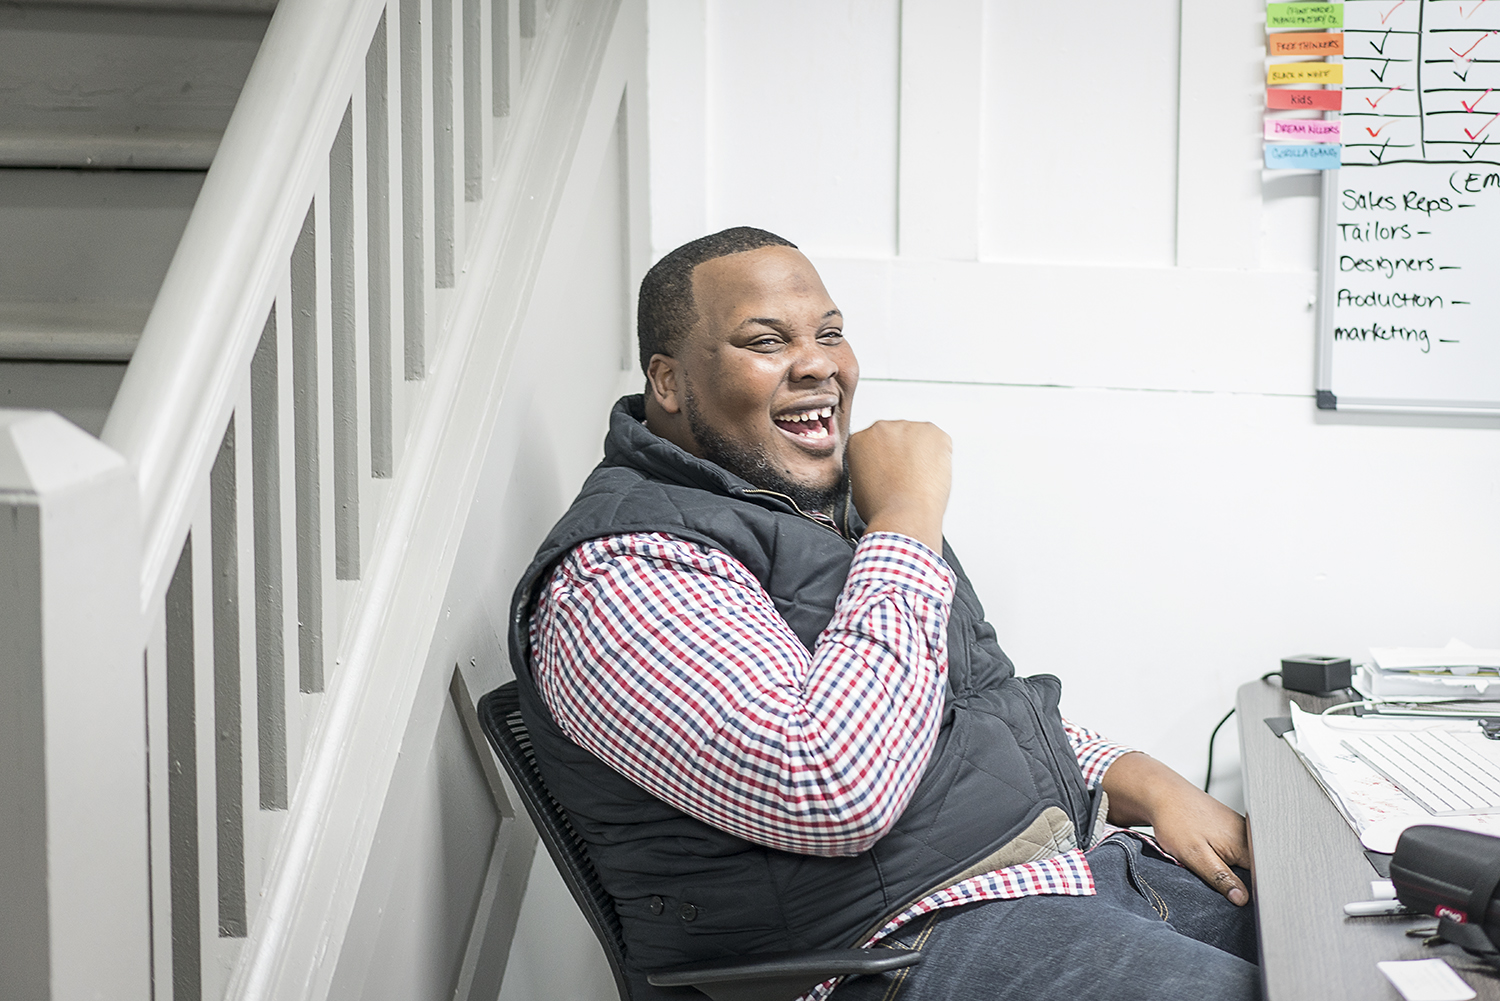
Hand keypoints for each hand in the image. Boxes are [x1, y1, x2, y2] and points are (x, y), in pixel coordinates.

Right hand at [847, 421, 951, 551]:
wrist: (904, 516)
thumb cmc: (883, 508)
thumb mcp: (858, 488)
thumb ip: (867, 469)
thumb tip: (879, 470)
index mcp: (860, 440)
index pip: (873, 442)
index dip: (884, 459)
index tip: (889, 470)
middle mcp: (881, 428)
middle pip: (895, 436)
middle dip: (902, 453)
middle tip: (906, 477)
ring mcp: (908, 428)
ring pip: (918, 437)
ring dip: (921, 453)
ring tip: (920, 479)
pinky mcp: (932, 432)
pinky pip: (939, 440)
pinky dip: (940, 455)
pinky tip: (932, 474)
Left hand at [1100, 751, 1251, 905]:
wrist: (1163, 794)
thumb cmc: (1176, 820)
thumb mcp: (1195, 856)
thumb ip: (1220, 878)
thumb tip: (1241, 898)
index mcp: (1244, 845)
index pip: (1260, 880)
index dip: (1247, 893)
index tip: (1231, 896)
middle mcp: (1247, 836)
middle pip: (1253, 871)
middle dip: (1237, 881)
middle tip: (1212, 874)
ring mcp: (1241, 830)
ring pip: (1243, 862)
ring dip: (1229, 869)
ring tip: (1208, 860)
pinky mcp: (1232, 827)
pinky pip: (1235, 851)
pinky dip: (1223, 857)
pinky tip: (1209, 852)